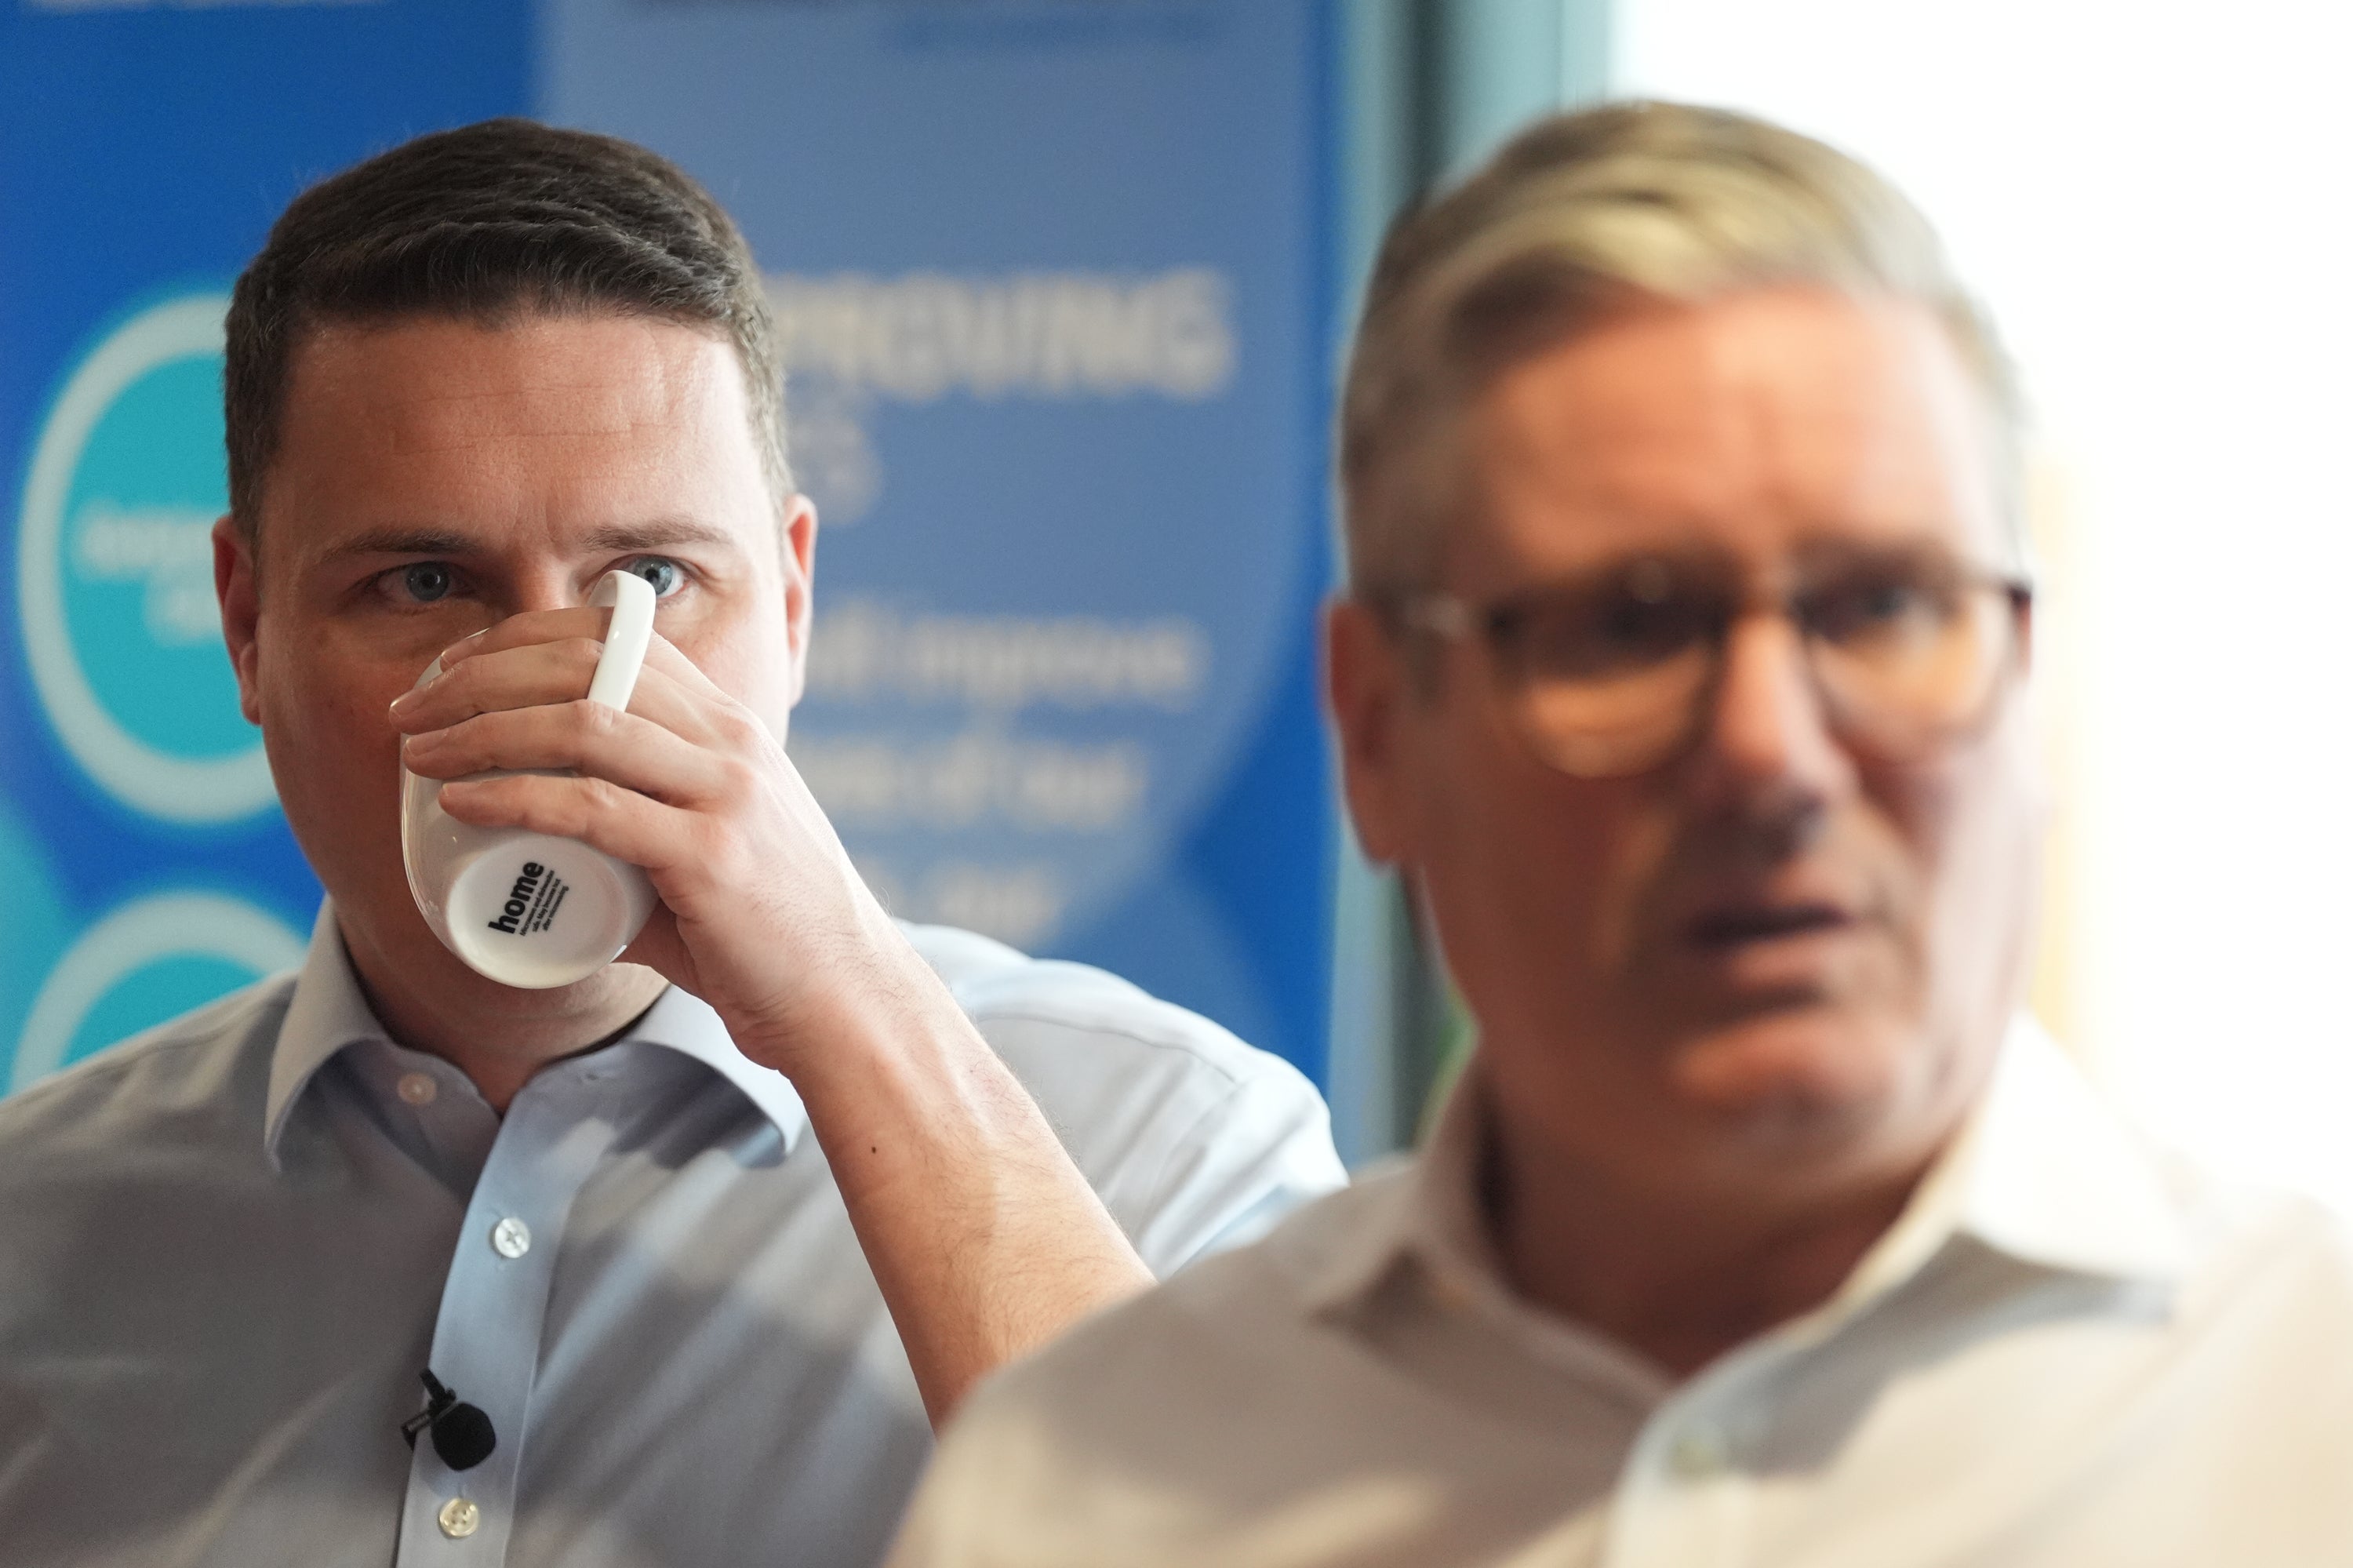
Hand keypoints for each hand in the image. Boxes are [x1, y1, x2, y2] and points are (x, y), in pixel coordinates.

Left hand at [389, 605, 911, 1073]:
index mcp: (730, 724)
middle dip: (480, 674)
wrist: (843, 995)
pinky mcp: (712, 855)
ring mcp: (725, 793)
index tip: (453, 671)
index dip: (522, 636)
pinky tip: (462, 801)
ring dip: (480, 727)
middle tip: (410, 712)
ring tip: (417, 752)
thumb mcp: (709, 844)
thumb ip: (638, 830)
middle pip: (587, 662)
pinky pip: (593, 806)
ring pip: (582, 721)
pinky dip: (514, 795)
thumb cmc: (765, 933)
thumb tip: (542, 850)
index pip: (617, 635)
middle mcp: (731, 741)